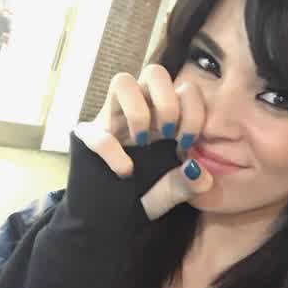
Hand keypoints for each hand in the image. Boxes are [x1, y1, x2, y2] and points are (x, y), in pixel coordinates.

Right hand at [74, 65, 213, 219]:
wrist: (116, 216)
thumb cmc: (150, 193)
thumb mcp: (176, 192)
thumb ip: (191, 184)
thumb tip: (198, 172)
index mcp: (169, 116)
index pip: (186, 89)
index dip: (193, 112)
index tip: (187, 143)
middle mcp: (143, 109)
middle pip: (155, 72)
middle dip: (167, 103)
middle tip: (167, 135)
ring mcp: (114, 118)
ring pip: (122, 81)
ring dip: (138, 112)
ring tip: (143, 142)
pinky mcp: (89, 135)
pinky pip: (95, 129)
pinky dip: (112, 151)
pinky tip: (125, 171)